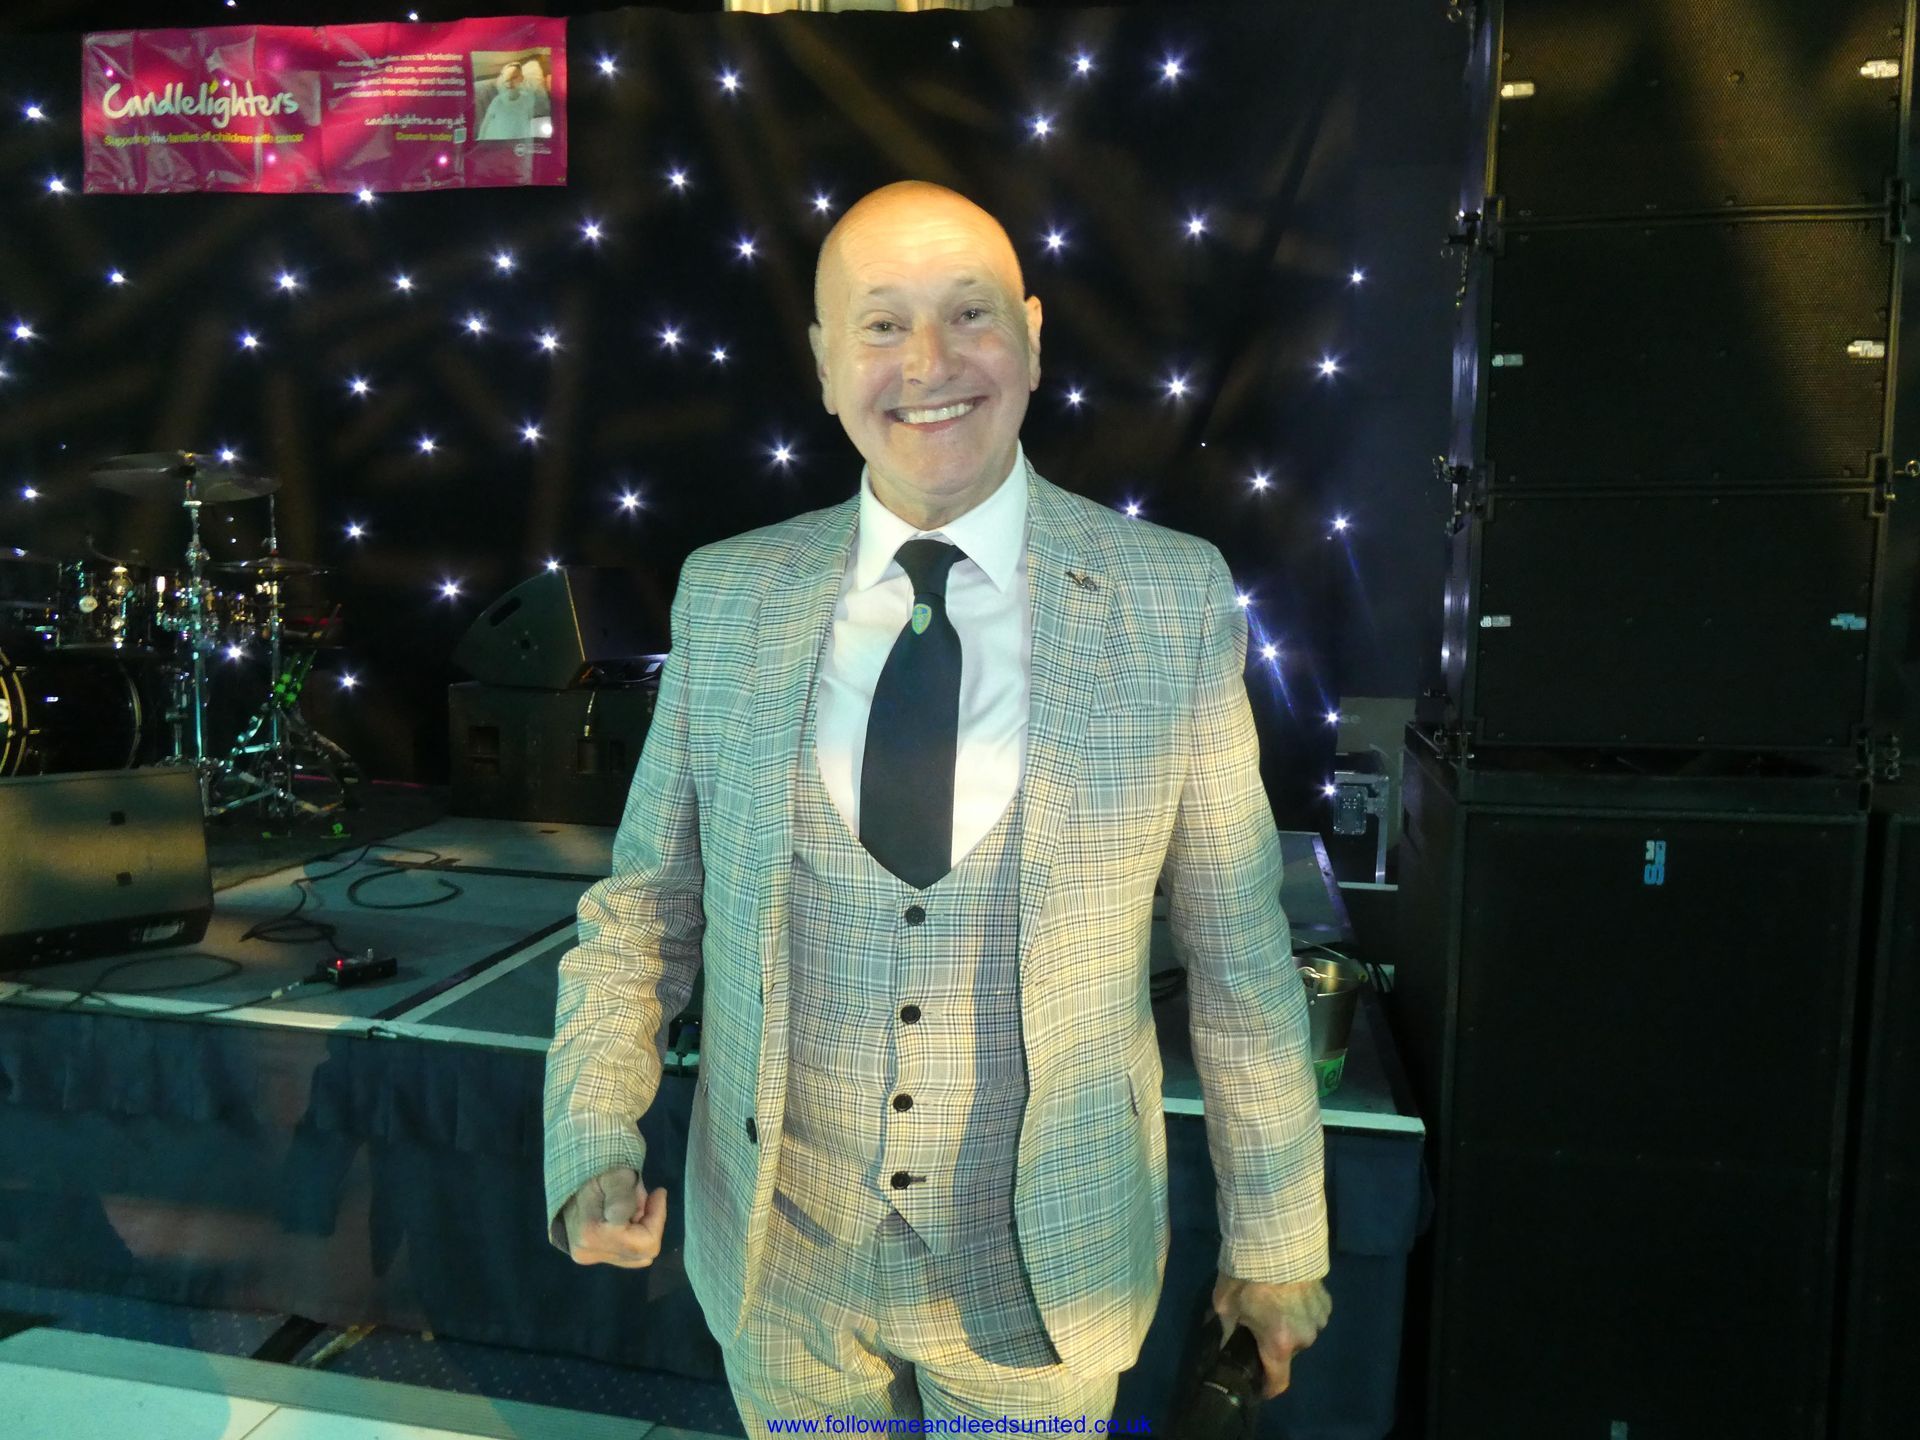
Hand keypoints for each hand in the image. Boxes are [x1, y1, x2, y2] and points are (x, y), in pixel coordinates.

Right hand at [561, 1167, 667, 1267]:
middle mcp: (588, 1252)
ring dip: (640, 1232)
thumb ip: (626, 1196)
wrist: (569, 1181)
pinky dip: (631, 1238)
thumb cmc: (596, 1173)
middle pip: (642, 1253)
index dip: (657, 1216)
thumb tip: (637, 1216)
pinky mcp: (588, 1257)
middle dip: (649, 1225)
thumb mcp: (617, 1175)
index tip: (658, 1193)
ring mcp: (587, 1257)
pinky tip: (623, 1219)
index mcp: (594, 1233)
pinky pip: (624, 1256)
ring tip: (630, 1208)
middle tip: (643, 1200)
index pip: (646, 1241)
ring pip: (635, 1256)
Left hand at [1212, 1272, 1331, 1398]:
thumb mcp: (1225, 1305)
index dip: (1266, 1389)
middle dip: (1273, 1344)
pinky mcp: (1327, 1300)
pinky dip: (1300, 1310)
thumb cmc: (1246, 1275)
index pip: (1278, 1382)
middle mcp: (1305, 1338)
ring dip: (1288, 1326)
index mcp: (1279, 1345)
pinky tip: (1287, 1292)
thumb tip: (1221, 1346)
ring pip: (1301, 1332)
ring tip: (1272, 1304)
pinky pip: (1311, 1315)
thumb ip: (1225, 1331)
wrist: (1275, 1238)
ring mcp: (1319, 1319)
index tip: (1257, 1387)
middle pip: (1287, 1352)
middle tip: (1256, 1325)